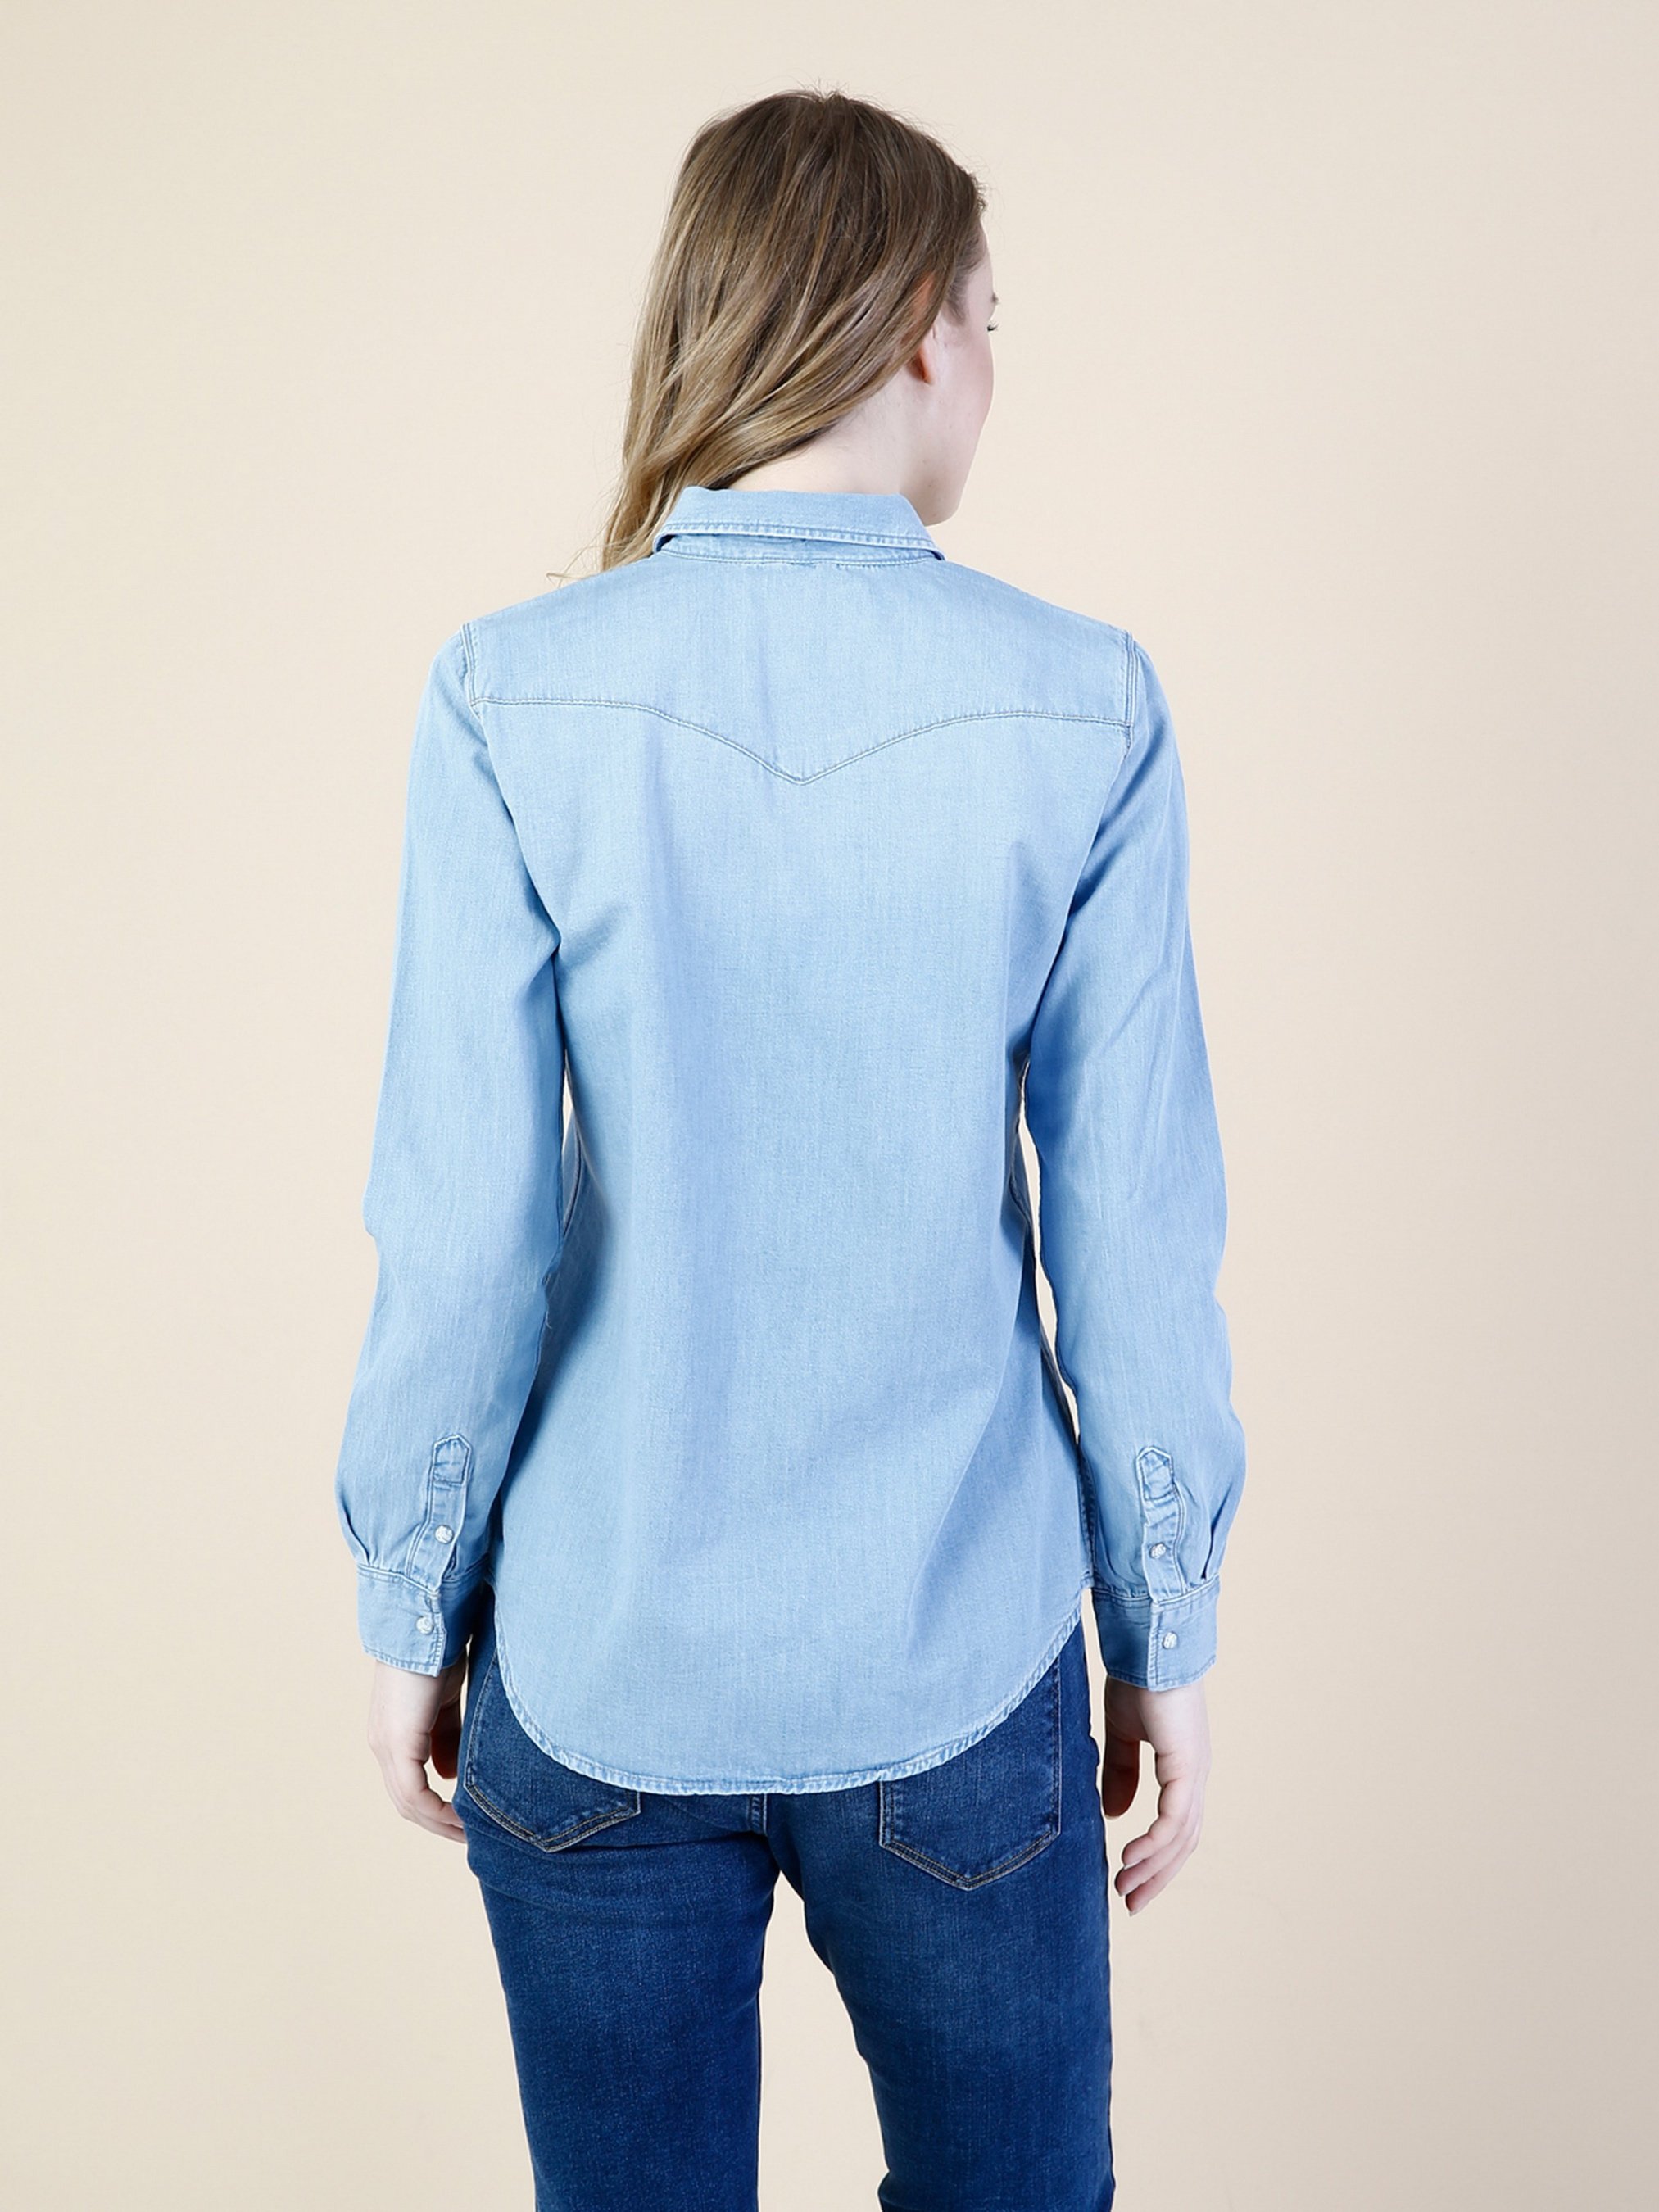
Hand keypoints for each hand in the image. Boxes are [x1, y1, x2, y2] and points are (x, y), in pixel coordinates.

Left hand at [367, 1654, 468, 1840]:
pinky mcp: (398, 1742)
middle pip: (406, 1802)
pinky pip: (415, 1793)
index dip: (435, 1808)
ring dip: (439, 1821)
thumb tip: (449, 1773)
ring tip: (469, 1831)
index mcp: (392, 1734)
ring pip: (408, 1803)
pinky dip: (437, 1810)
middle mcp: (382, 1744)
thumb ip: (446, 1736)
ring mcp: (387, 1745)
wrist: (430, 1623)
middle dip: (438, 1823)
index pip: (408, 1785)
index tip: (466, 1818)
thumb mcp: (446, 1701)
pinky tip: (460, 1816)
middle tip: (469, 1835)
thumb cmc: (442, 1652)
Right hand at [1099, 1674, 1209, 1911]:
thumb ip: (1121, 1772)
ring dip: (1153, 1868)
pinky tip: (1131, 1858)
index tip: (1129, 1882)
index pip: (1176, 1827)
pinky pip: (1173, 1820)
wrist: (1146, 1644)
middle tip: (1130, 1902)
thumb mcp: (1122, 1733)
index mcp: (1183, 1768)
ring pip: (1180, 1838)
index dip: (1156, 1859)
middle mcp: (1195, 1775)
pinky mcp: (1186, 1766)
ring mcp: (1194, 1772)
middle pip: (1183, 1843)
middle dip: (1157, 1876)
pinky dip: (1154, 1844)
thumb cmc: (1136, 1679)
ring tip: (1125, 1888)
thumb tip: (1117, 1816)